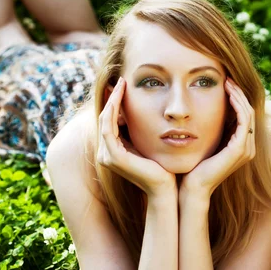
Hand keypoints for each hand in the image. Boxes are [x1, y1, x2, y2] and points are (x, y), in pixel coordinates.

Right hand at [98, 77, 176, 197]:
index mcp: (112, 152)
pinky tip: (122, 97)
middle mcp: (105, 154)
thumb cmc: (162, 168)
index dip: (114, 103)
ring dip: (112, 100)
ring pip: (105, 120)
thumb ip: (139, 133)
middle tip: (120, 80)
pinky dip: (113, 110)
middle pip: (104, 118)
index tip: (123, 86)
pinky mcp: (114, 157)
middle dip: (112, 98)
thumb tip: (140, 114)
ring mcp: (107, 156)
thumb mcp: (147, 145)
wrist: (166, 189)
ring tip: (121, 84)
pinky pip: (109, 127)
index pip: (109, 122)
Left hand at [179, 77, 255, 198]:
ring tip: (228, 82)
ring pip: (248, 113)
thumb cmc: (194, 167)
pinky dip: (237, 105)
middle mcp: (248, 147)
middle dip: (239, 93)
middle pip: (249, 111)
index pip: (244, 115)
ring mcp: (246, 149)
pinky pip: (243, 120)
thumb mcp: (205, 142)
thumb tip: (205, 111)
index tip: (225, 83)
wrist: (192, 187)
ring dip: (238, 96)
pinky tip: (228, 95)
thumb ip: (211, 130)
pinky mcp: (239, 149)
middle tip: (228, 78)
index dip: (237, 98)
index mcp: (241, 146)